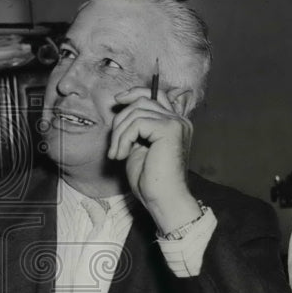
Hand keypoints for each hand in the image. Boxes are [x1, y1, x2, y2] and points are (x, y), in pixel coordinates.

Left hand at [109, 86, 200, 232]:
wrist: (163, 199)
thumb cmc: (150, 180)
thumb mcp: (138, 148)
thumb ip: (135, 128)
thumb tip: (121, 110)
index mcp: (174, 124)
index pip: (156, 95)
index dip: (135, 93)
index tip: (117, 100)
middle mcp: (179, 121)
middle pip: (142, 101)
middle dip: (121, 119)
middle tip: (113, 144)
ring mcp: (176, 124)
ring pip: (137, 112)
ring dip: (119, 133)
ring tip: (116, 154)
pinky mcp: (169, 130)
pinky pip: (137, 123)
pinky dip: (123, 139)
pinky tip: (121, 156)